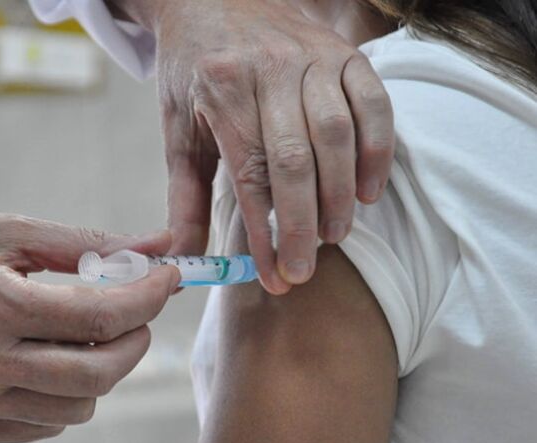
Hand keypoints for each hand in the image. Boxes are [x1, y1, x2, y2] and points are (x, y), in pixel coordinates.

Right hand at [0, 214, 179, 442]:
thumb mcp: (6, 231)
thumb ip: (85, 242)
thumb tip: (157, 243)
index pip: (97, 315)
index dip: (147, 297)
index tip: (168, 278)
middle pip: (97, 374)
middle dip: (137, 341)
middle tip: (139, 312)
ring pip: (78, 407)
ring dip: (103, 369)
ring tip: (87, 332)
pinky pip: (47, 424)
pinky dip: (67, 394)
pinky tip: (53, 358)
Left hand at [110, 0, 394, 292]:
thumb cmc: (193, 73)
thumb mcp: (178, 133)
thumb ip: (182, 199)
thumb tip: (179, 258)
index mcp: (222, 89)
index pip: (249, 175)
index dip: (264, 233)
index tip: (274, 277)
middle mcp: (270, 69)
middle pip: (296, 161)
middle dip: (302, 226)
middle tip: (304, 270)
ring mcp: (313, 57)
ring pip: (338, 136)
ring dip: (339, 195)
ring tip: (333, 237)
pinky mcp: (344, 52)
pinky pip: (373, 104)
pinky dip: (377, 152)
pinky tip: (366, 192)